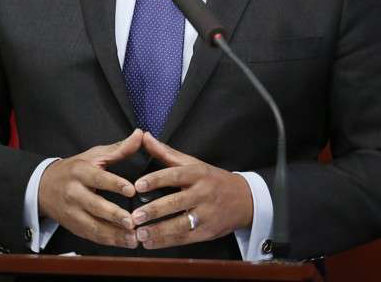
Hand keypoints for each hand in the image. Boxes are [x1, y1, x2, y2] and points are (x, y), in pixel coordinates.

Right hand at [38, 129, 142, 248]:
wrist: (43, 186)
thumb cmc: (74, 169)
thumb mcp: (93, 155)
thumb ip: (119, 148)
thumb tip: (140, 135)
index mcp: (80, 172)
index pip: (98, 178)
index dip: (114, 184)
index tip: (131, 190)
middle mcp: (74, 193)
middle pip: (95, 205)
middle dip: (114, 215)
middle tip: (133, 221)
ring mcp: (72, 212)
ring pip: (94, 226)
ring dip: (115, 234)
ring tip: (133, 238)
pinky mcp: (74, 226)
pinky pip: (92, 236)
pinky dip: (109, 241)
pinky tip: (124, 243)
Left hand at [132, 132, 252, 248]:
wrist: (246, 200)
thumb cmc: (213, 179)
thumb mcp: (193, 163)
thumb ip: (166, 152)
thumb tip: (144, 136)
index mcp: (198, 174)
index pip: (175, 175)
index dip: (156, 180)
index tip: (138, 185)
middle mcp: (203, 193)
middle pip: (176, 202)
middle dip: (154, 210)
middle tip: (134, 216)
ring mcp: (207, 214)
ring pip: (180, 224)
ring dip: (158, 231)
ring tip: (139, 233)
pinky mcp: (208, 232)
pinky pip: (185, 238)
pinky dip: (167, 242)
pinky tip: (150, 243)